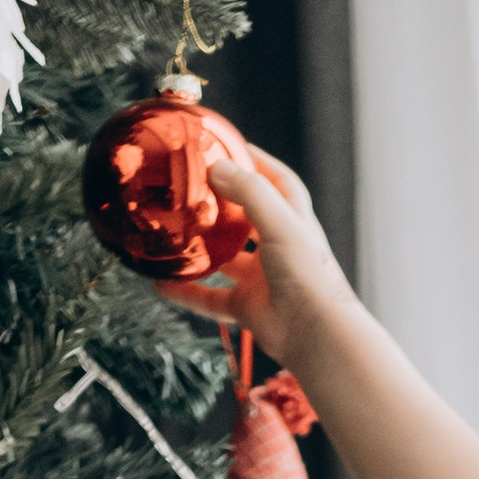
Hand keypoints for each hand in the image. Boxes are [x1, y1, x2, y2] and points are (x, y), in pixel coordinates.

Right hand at [162, 146, 358, 377]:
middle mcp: (277, 246)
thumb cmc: (309, 274)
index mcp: (293, 220)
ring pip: (225, 259)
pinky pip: (210, 298)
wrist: (316, 333)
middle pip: (246, 217)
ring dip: (201, 248)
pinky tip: (162, 283)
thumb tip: (216, 167)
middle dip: (222, 202)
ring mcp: (262, 278)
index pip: (276, 180)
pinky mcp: (247, 307)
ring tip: (173, 232)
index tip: (227, 145)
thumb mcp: (279, 220)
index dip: (254, 161)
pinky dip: (187, 292)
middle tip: (191, 186)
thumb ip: (249, 191)